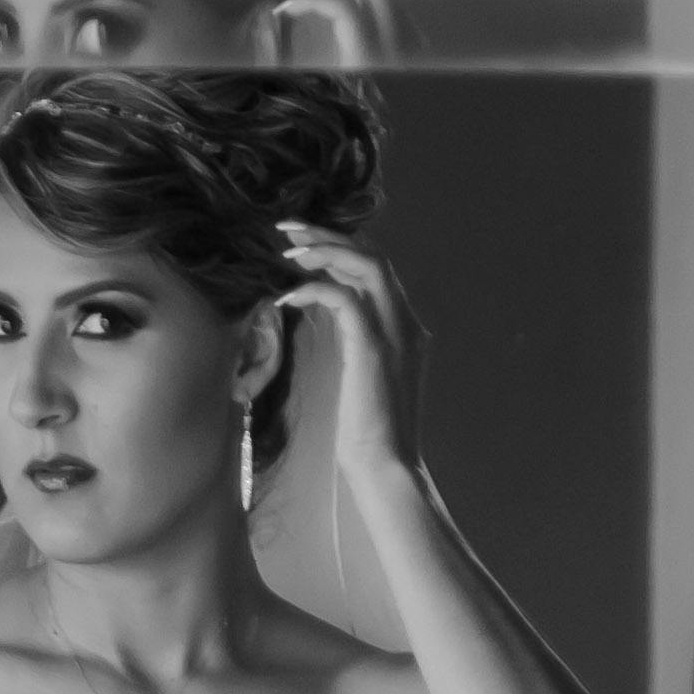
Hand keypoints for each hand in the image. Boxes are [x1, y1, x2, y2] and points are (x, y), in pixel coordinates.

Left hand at [275, 222, 425, 489]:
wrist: (385, 464)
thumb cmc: (366, 429)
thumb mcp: (360, 374)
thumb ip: (352, 340)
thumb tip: (319, 315)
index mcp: (405, 327)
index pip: (376, 268)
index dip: (339, 247)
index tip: (301, 240)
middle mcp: (407, 322)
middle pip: (373, 256)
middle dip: (329, 236)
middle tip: (286, 229)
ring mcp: (396, 333)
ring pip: (367, 266)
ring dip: (325, 251)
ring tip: (287, 251)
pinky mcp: (374, 348)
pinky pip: (346, 299)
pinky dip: (314, 288)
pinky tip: (286, 296)